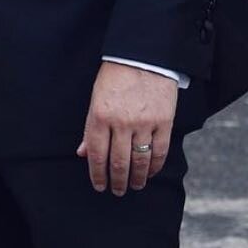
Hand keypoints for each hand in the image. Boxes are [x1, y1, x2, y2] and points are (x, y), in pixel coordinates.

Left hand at [77, 61, 176, 195]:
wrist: (142, 57)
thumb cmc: (114, 78)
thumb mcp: (95, 100)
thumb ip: (90, 128)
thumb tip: (82, 154)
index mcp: (100, 116)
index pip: (96, 155)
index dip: (97, 175)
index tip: (99, 186)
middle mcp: (121, 123)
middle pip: (119, 162)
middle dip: (117, 181)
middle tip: (117, 191)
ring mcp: (144, 123)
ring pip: (140, 160)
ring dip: (137, 178)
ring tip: (135, 186)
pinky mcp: (164, 122)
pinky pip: (160, 151)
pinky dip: (155, 166)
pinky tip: (150, 173)